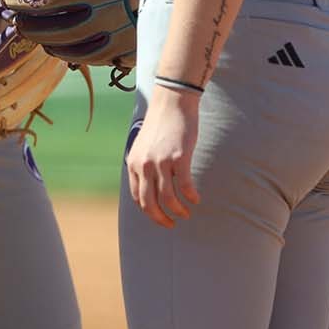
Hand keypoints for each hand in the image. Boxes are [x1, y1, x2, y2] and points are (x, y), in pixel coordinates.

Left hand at [125, 86, 201, 227]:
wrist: (172, 103)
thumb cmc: (161, 125)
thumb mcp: (144, 146)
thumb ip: (144, 165)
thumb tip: (151, 185)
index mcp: (133, 163)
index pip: (137, 197)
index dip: (148, 212)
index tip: (160, 218)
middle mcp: (143, 165)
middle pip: (149, 203)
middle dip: (160, 218)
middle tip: (172, 224)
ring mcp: (160, 162)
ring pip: (168, 198)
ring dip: (178, 210)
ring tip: (186, 213)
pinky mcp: (178, 157)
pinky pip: (184, 186)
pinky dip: (190, 196)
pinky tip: (196, 200)